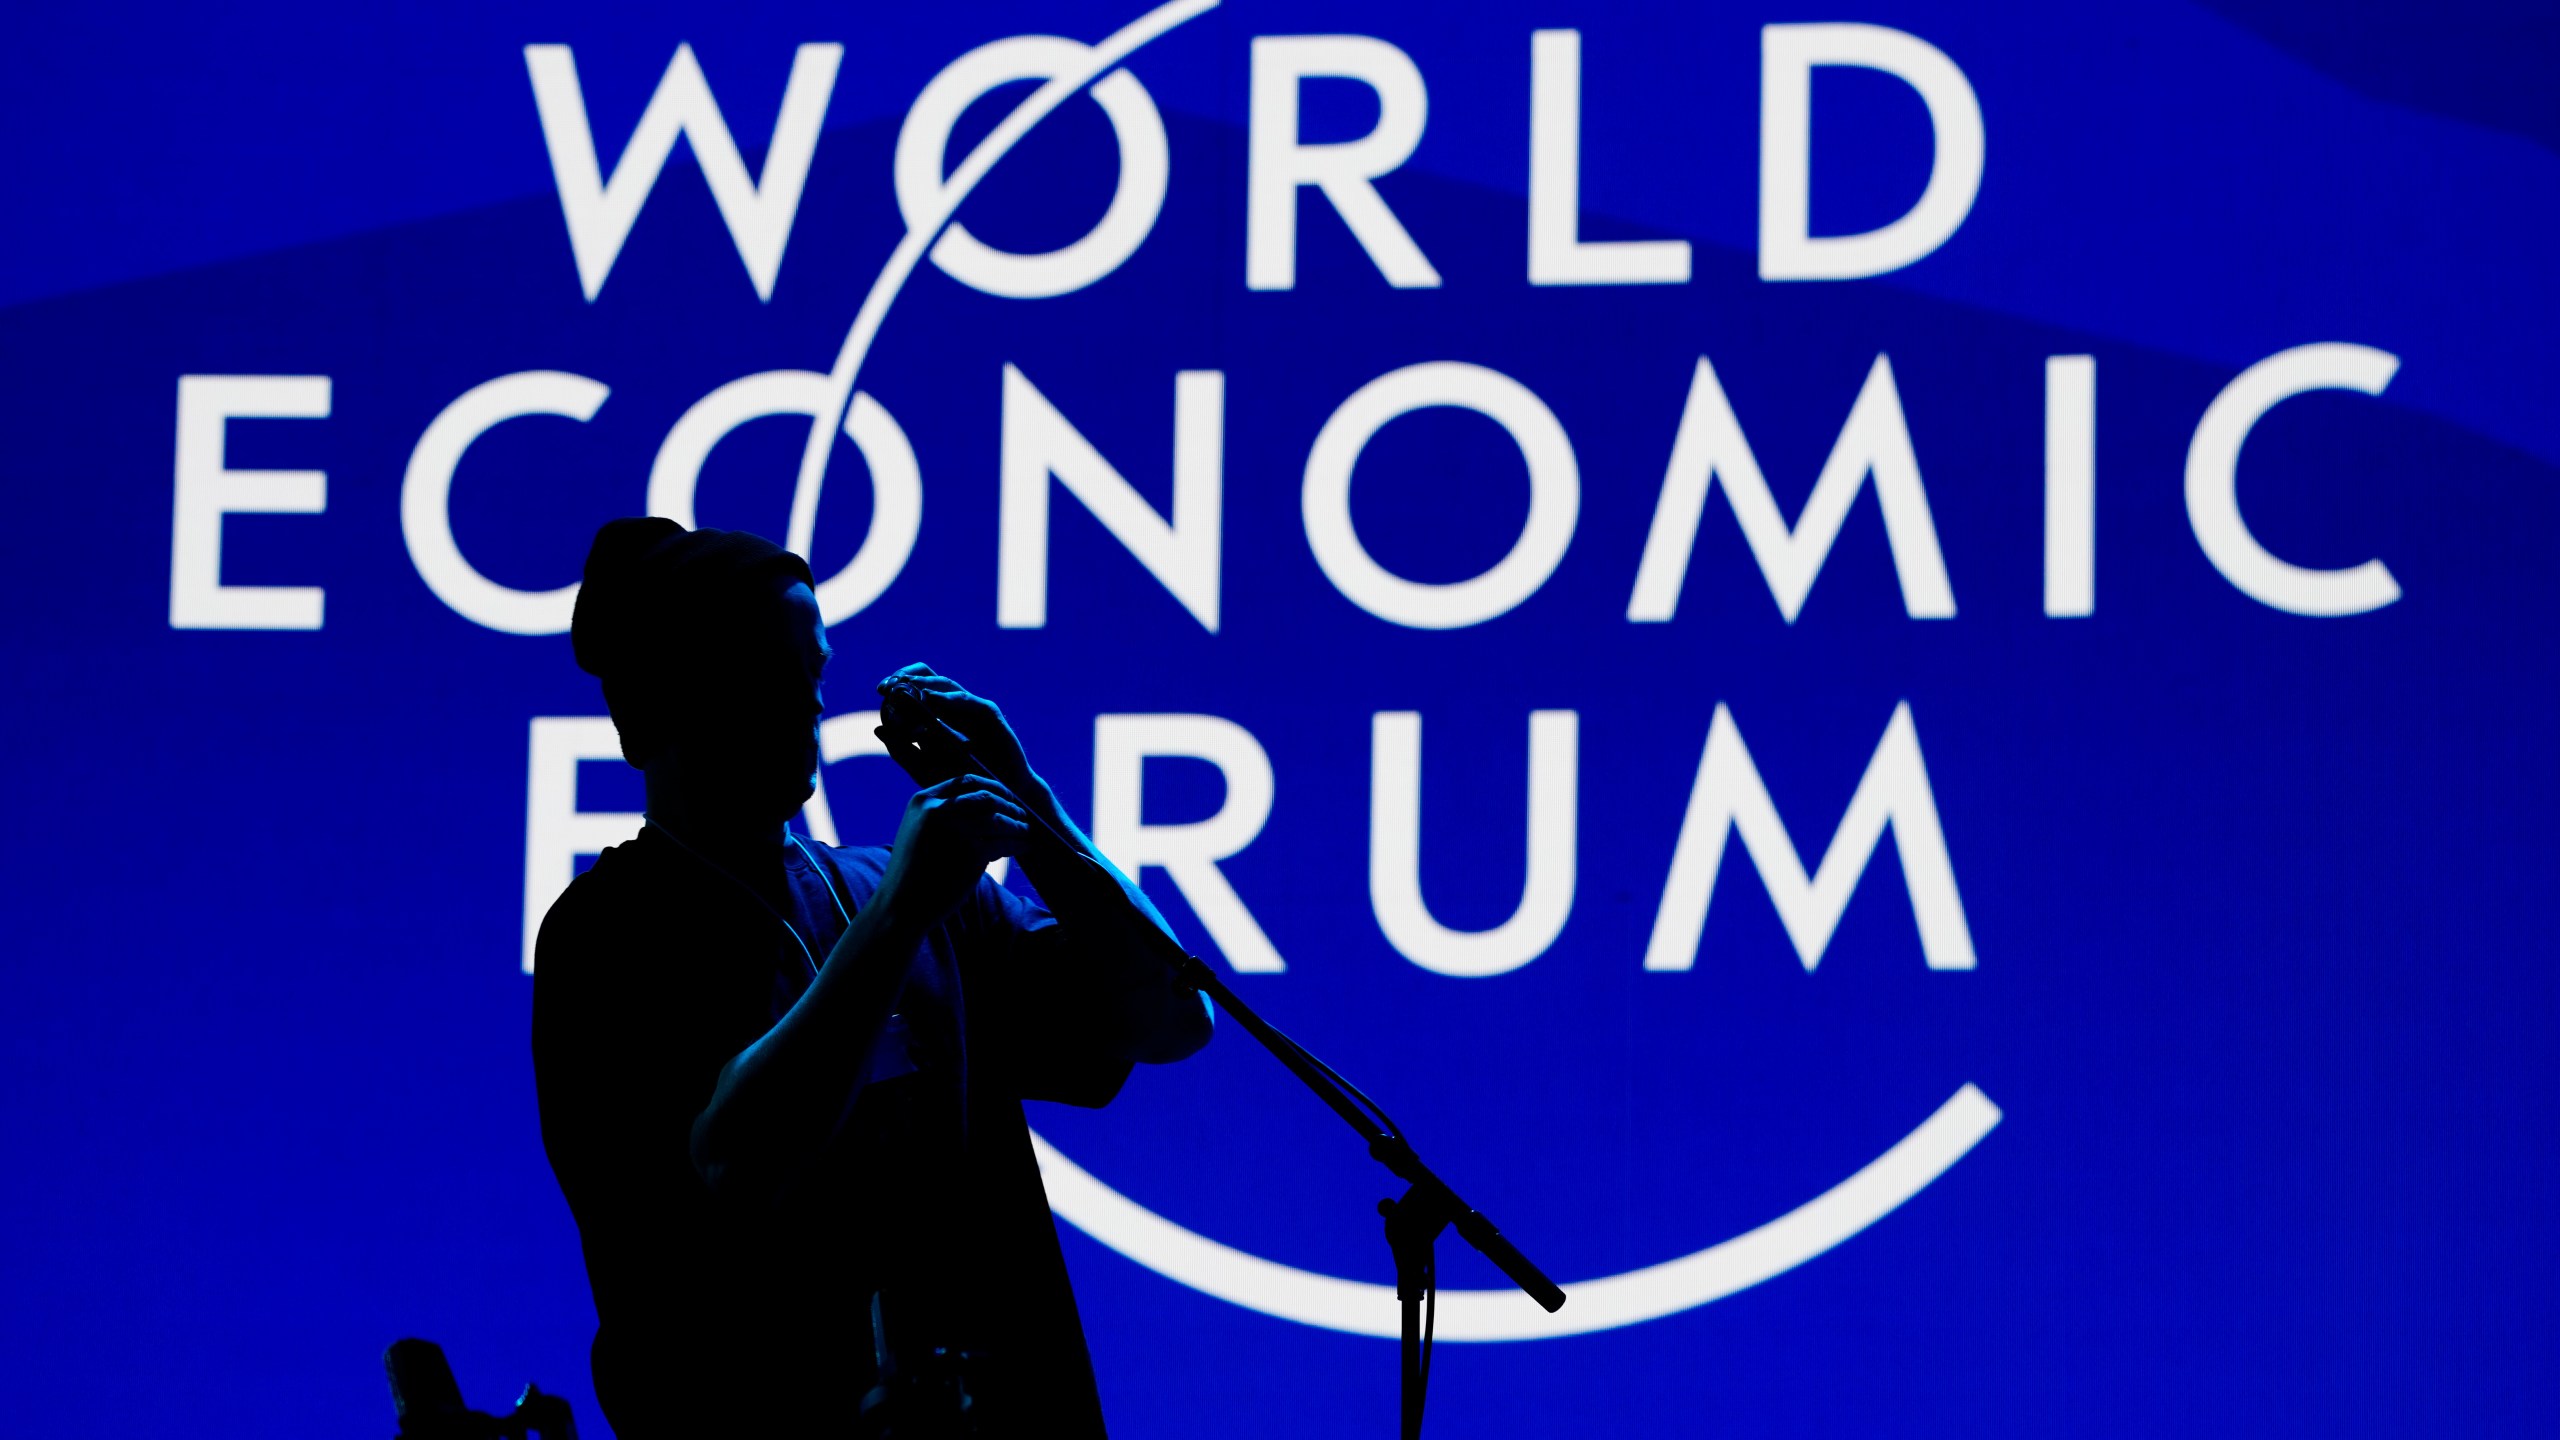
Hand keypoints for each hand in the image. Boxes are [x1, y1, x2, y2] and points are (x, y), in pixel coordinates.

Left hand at [875, 663, 1037, 793]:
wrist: (997, 794)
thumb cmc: (962, 782)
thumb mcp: (925, 768)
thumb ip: (902, 750)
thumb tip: (877, 729)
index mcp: (938, 715)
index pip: (916, 687)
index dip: (899, 684)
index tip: (881, 689)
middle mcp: (954, 707)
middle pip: (930, 678)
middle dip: (908, 677)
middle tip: (890, 685)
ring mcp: (972, 708)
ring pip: (946, 685)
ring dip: (924, 685)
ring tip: (906, 688)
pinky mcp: (989, 714)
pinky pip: (967, 702)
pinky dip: (948, 699)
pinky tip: (932, 701)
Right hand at [878, 772, 1032, 923]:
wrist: (901, 905)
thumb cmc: (913, 871)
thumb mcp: (919, 831)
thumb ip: (943, 814)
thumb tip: (986, 803)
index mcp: (923, 801)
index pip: (967, 781)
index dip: (992, 787)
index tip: (1006, 796)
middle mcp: (938, 810)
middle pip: (987, 796)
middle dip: (1009, 804)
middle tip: (1022, 815)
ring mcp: (956, 830)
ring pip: (1000, 819)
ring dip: (1018, 825)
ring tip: (1026, 832)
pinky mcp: (972, 852)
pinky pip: (1004, 842)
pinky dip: (1018, 843)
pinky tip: (1023, 846)